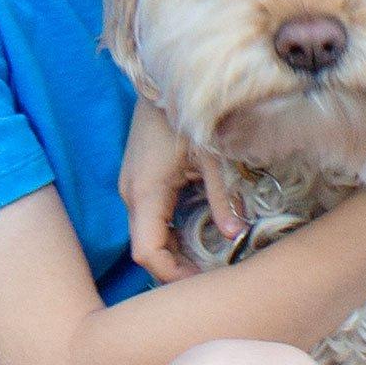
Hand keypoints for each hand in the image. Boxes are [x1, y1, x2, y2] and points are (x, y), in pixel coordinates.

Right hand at [117, 97, 244, 281]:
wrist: (163, 83)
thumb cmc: (187, 117)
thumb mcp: (211, 159)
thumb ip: (221, 199)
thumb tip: (235, 234)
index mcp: (145, 193)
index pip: (147, 252)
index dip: (170, 274)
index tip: (199, 281)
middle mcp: (130, 194)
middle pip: (145, 247)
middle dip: (174, 265)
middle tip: (207, 272)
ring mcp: (130, 187)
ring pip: (145, 233)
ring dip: (171, 249)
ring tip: (203, 257)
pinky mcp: (136, 180)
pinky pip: (147, 217)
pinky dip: (166, 230)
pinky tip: (190, 232)